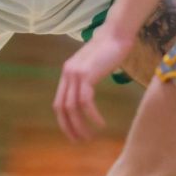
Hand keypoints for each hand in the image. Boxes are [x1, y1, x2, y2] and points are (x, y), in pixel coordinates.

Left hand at [53, 23, 133, 140]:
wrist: (116, 34)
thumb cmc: (110, 49)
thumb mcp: (94, 66)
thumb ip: (88, 78)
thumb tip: (89, 94)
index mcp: (67, 73)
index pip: (59, 102)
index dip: (64, 121)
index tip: (73, 133)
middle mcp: (67, 74)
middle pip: (62, 108)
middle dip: (69, 127)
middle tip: (79, 141)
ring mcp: (75, 74)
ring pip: (72, 107)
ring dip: (80, 125)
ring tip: (90, 136)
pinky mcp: (86, 75)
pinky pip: (86, 102)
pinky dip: (92, 115)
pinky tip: (100, 124)